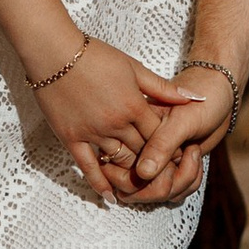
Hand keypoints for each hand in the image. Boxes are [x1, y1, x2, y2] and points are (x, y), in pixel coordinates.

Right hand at [38, 40, 205, 199]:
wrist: (54, 52)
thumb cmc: (95, 56)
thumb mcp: (134, 68)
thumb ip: (163, 88)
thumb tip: (194, 97)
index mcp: (134, 106)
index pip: (160, 136)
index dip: (171, 147)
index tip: (178, 155)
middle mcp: (116, 124)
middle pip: (143, 152)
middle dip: (155, 162)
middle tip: (165, 173)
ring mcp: (93, 133)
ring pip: (119, 162)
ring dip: (132, 172)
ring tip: (143, 181)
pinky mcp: (71, 138)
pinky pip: (88, 167)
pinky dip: (101, 183)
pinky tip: (112, 196)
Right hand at [126, 66, 240, 204]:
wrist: (218, 93)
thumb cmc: (202, 100)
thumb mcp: (182, 120)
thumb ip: (161, 144)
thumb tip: (143, 173)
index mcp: (133, 132)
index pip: (129, 174)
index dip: (156, 176)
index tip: (183, 153)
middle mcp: (137, 149)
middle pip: (140, 191)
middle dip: (171, 183)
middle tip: (191, 153)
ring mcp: (151, 160)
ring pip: (156, 194)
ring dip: (183, 183)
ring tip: (194, 153)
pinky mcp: (166, 167)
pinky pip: (172, 193)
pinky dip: (188, 184)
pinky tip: (196, 163)